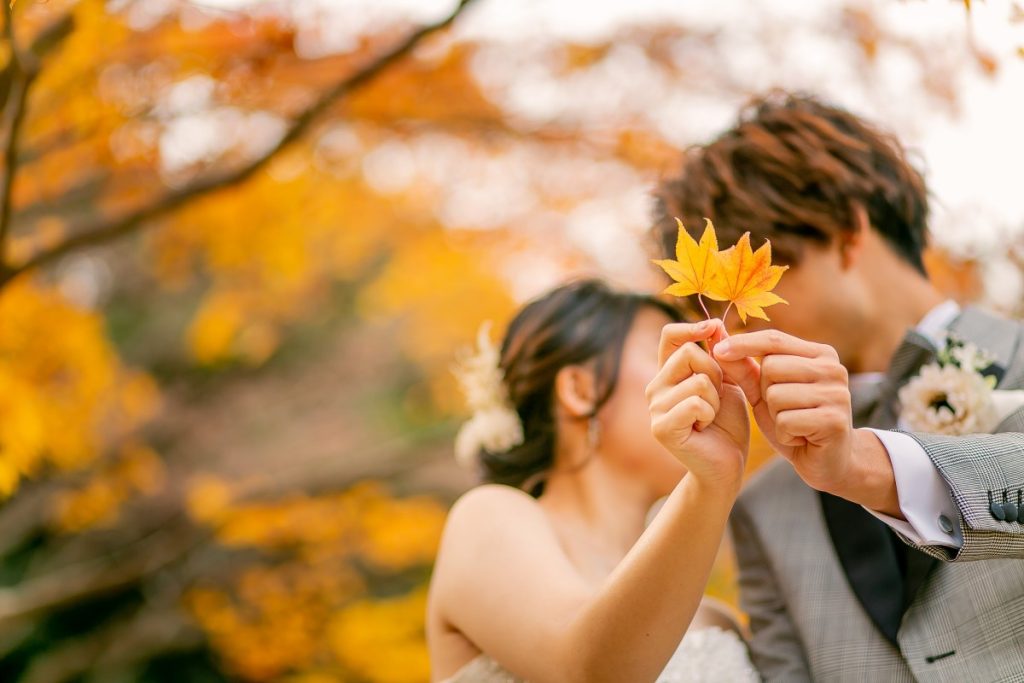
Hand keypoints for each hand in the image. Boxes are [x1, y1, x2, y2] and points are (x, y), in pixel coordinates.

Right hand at [646, 320, 749, 490]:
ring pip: (698, 380)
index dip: (692, 328)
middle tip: (716, 399)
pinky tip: (704, 428)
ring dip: (716, 400)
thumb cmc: (726, 424)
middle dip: (716, 373)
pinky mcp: (661, 428)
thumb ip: (719, 356)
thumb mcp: (727, 383)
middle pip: (689, 353)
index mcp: (668, 374)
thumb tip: (714, 323)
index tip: (713, 329)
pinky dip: (710, 414)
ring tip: (710, 418)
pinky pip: (695, 403)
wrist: (726, 465)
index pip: (670, 336)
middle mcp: (655, 388)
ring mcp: (655, 408)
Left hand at [712, 329, 853, 490]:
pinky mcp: (834, 421)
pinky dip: (784, 434)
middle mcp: (833, 369)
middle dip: (765, 393)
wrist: (827, 462)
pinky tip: (800, 438)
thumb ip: (744, 368)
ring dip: (775, 416)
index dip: (743, 343)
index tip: (717, 351)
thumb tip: (717, 341)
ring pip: (776, 395)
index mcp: (820, 354)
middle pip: (771, 367)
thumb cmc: (794, 422)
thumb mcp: (764, 393)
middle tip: (784, 410)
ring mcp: (837, 394)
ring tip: (793, 424)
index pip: (774, 339)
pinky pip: (786, 421)